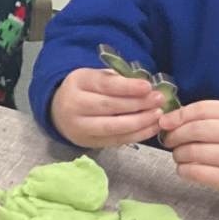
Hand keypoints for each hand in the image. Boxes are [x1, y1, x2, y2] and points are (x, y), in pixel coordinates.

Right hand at [48, 68, 165, 148]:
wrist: (59, 112)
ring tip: (158, 115)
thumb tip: (146, 87)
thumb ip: (116, 79)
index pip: (103, 84)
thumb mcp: (95, 77)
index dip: (127, 87)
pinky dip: (137, 135)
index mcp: (77, 82)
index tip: (148, 87)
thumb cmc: (85, 90)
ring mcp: (80, 126)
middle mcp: (74, 105)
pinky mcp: (88, 142)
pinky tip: (152, 128)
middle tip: (158, 100)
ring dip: (140, 121)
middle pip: (108, 106)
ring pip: (113, 126)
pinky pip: (116, 140)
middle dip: (137, 104)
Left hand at [161, 100, 218, 211]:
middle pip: (196, 130)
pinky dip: (184, 170)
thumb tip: (168, 119)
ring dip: (178, 154)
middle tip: (169, 141)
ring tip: (179, 156)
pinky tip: (185, 169)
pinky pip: (198, 172)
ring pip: (194, 151)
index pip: (203, 109)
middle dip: (175, 135)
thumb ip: (208, 119)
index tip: (165, 122)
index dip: (179, 115)